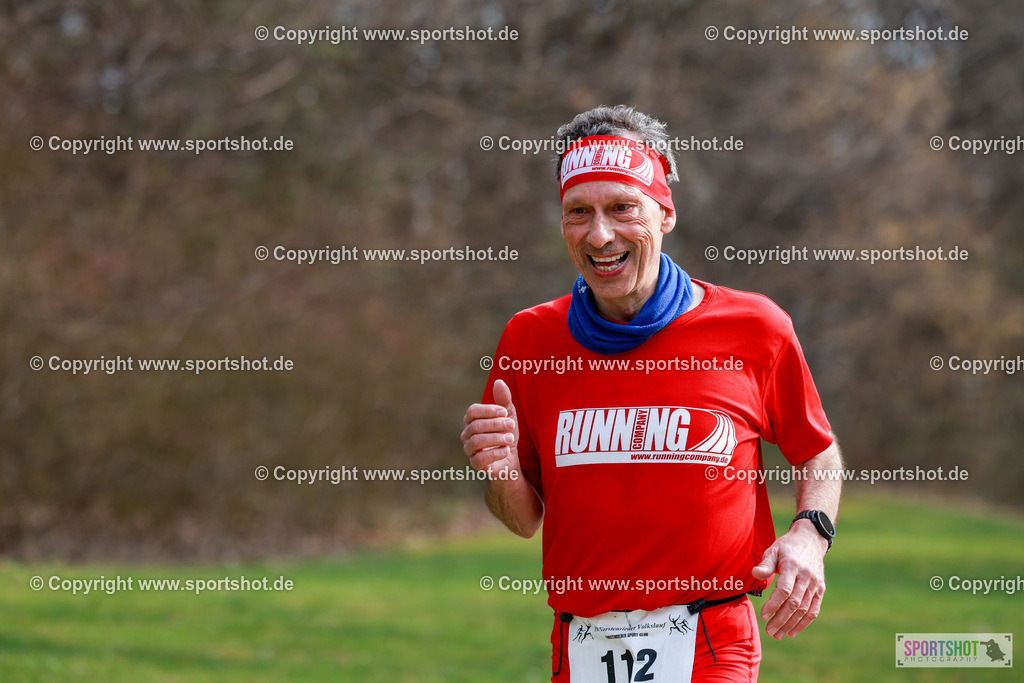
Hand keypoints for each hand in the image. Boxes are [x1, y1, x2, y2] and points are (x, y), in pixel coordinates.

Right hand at [461, 379, 520, 477]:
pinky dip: (495, 453)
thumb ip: (503, 399)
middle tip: (512, 425)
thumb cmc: (505, 433)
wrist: (510, 458)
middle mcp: (466, 434)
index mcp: (471, 420)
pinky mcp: (476, 465)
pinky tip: (507, 450)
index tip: (505, 412)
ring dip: (496, 438)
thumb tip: (499, 381)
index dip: (488, 410)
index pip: (472, 411)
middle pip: (476, 426)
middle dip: (496, 424)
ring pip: (477, 441)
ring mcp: (469, 450)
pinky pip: (480, 459)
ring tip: (511, 438)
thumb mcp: (508, 415)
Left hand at [751, 522, 827, 638]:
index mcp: (793, 567)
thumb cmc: (787, 547)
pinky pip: (814, 609)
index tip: (763, 615)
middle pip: (794, 603)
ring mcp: (815, 584)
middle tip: (769, 631)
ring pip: (804, 609)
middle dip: (781, 619)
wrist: (811, 540)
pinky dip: (804, 623)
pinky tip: (792, 631)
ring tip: (778, 634)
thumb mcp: (773, 550)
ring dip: (791, 624)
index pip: (784, 590)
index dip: (774, 604)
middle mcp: (806, 577)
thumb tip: (754, 574)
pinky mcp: (820, 589)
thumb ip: (765, 564)